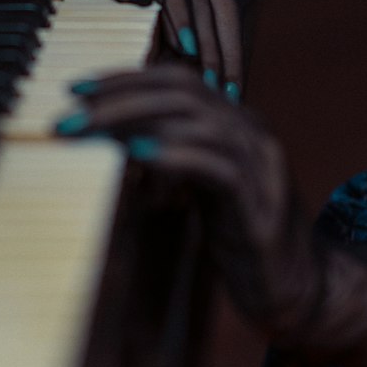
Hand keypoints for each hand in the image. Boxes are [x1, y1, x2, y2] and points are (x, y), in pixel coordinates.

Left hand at [58, 65, 319, 333]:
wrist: (298, 288)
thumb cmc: (242, 237)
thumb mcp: (202, 186)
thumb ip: (173, 154)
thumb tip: (115, 133)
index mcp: (237, 122)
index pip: (178, 79)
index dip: (126, 78)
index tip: (77, 88)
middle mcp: (252, 132)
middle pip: (183, 93)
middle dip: (119, 98)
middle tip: (68, 112)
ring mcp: (261, 166)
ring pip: (197, 120)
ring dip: (134, 121)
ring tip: (88, 130)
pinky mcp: (261, 204)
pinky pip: (218, 167)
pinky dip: (177, 155)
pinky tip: (140, 155)